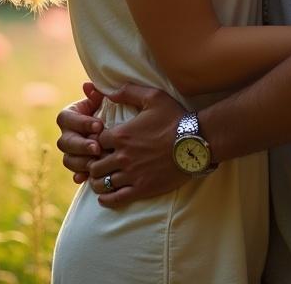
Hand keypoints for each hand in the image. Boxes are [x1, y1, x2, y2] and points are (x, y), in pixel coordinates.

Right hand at [55, 82, 104, 183]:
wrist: (115, 130)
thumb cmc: (108, 111)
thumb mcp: (103, 102)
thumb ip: (96, 94)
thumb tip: (88, 86)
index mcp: (69, 117)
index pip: (66, 119)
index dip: (81, 123)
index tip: (99, 125)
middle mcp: (66, 135)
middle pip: (65, 142)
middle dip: (81, 145)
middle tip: (97, 147)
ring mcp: (70, 152)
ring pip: (68, 160)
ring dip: (82, 161)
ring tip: (98, 161)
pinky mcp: (78, 166)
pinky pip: (75, 173)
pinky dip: (80, 175)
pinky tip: (86, 178)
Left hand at [86, 83, 191, 207]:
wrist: (195, 142)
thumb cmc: (175, 119)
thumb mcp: (153, 97)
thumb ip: (128, 92)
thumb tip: (109, 91)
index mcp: (121, 135)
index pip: (96, 142)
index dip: (97, 143)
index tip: (102, 144)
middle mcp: (122, 156)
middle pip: (94, 165)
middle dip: (94, 163)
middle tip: (100, 163)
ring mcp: (131, 174)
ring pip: (101, 183)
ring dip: (98, 181)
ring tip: (101, 179)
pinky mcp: (141, 189)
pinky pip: (115, 198)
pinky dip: (106, 198)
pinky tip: (105, 196)